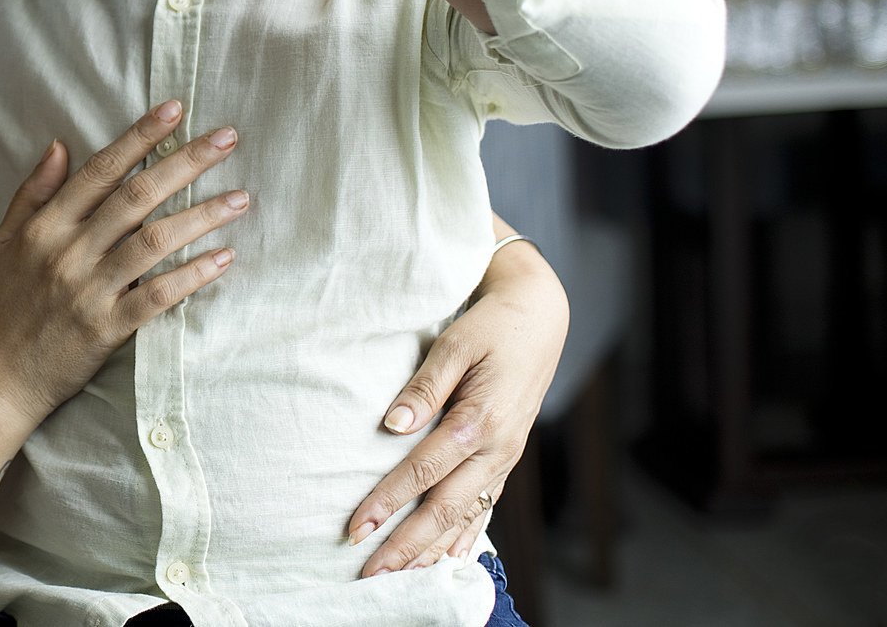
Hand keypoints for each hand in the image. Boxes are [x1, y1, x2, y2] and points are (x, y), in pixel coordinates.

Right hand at [0, 104, 248, 434]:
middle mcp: (67, 252)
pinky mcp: (104, 331)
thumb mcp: (1, 244)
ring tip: (241, 198)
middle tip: (227, 138)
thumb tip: (58, 144)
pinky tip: (224, 259)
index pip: (100, 170)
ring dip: (201, 216)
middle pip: (135, 196)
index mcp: (43, 226)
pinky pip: (156, 298)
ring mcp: (87, 291)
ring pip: (153, 242)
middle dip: (185, 162)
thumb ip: (32, 194)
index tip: (176, 109)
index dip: (139, 136)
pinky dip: (192, 276)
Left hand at [343, 241, 568, 574]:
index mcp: (479, 420)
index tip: (355, 528)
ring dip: (432, 549)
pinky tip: (447, 558)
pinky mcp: (507, 457)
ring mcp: (505, 457)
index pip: (422, 472)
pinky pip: (486, 505)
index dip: (387, 502)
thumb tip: (392, 425)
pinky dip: (465, 535)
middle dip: (406, 545)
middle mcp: (496, 448)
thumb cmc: (491, 325)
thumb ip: (425, 387)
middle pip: (444, 508)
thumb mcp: (455, 344)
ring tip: (399, 577)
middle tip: (368, 574)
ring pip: (466, 515)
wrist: (539, 317)